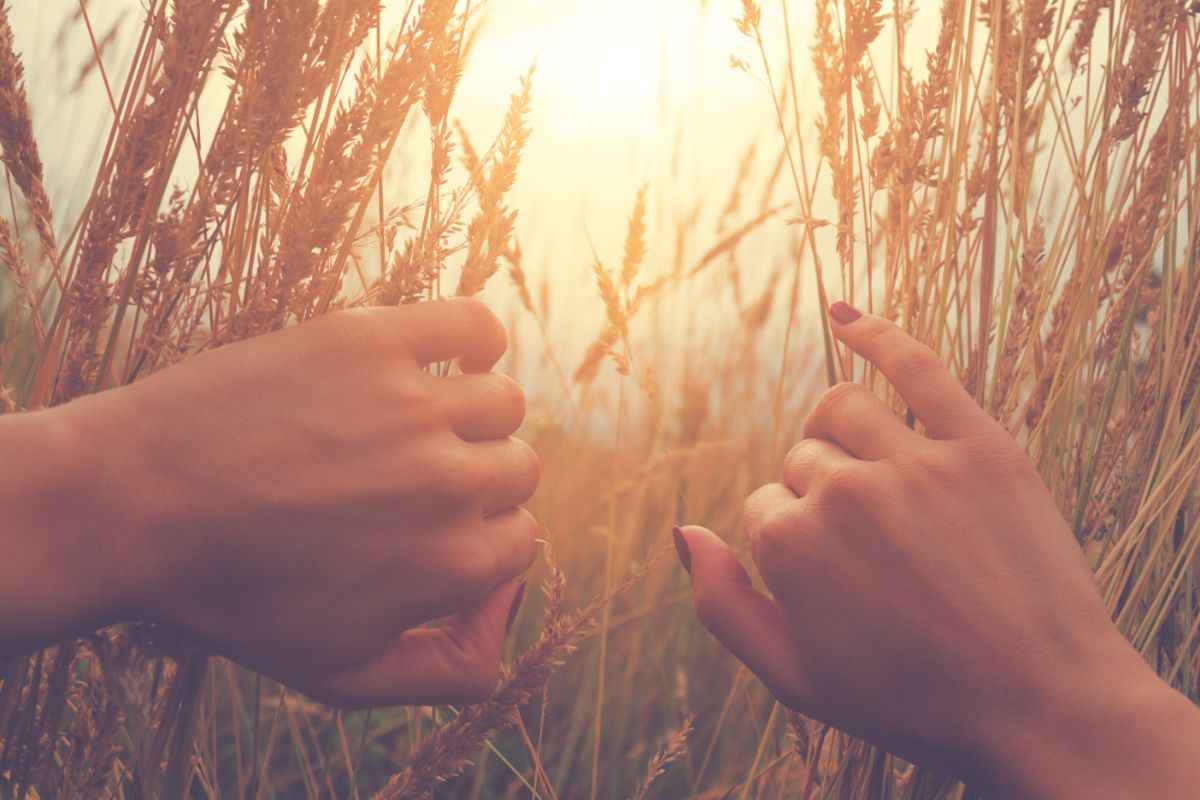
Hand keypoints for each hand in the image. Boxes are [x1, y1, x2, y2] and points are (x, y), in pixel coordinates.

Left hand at [61, 298, 538, 706]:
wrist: (128, 505)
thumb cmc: (230, 595)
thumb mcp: (337, 673)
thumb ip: (446, 671)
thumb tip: (509, 610)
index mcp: (450, 565)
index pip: (520, 538)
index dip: (477, 536)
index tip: (431, 525)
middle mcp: (447, 483)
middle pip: (518, 468)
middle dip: (476, 480)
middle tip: (409, 477)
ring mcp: (412, 404)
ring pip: (503, 401)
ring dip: (474, 414)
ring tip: (417, 421)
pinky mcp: (371, 340)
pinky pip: (472, 324)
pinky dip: (477, 339)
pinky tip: (452, 356)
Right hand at [675, 303, 1199, 796]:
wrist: (1043, 706)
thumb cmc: (912, 699)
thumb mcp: (794, 678)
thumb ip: (721, 604)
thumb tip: (682, 530)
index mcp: (791, 546)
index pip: (763, 507)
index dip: (793, 546)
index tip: (839, 583)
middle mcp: (844, 493)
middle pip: (803, 459)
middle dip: (819, 497)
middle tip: (873, 554)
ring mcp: (916, 462)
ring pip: (842, 407)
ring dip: (836, 430)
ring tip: (860, 463)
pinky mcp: (982, 444)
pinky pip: (917, 364)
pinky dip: (877, 331)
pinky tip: (845, 315)